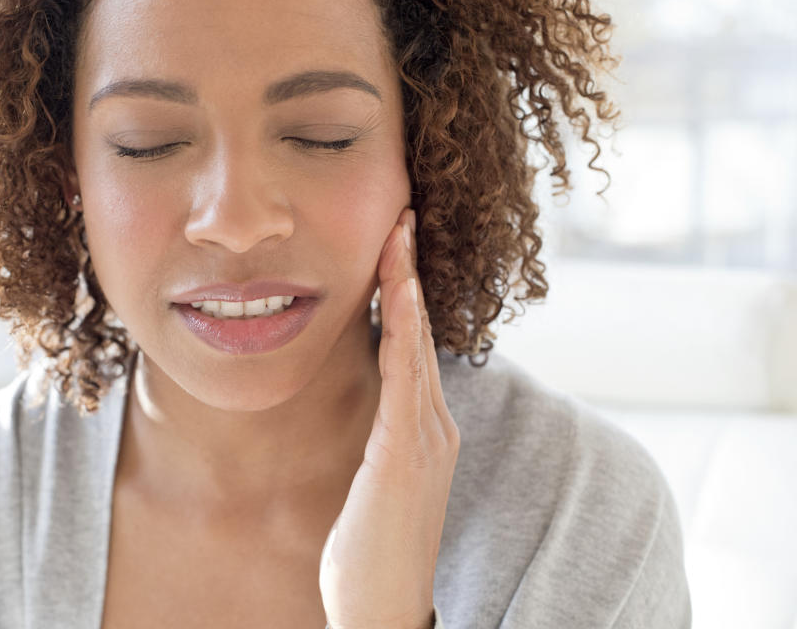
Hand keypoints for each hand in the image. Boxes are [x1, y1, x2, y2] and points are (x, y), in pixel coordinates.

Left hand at [319, 207, 460, 628]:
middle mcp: (435, 426)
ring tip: (399, 234)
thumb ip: (383, 439)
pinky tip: (398, 292)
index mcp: (424, 431)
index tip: (393, 248)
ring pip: (416, 345)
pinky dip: (404, 328)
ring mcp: (427, 438)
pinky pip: (406, 376)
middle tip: (401, 216)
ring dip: (407, 285)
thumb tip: (375, 408)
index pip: (413, 348)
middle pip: (420, 334)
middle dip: (409, 273)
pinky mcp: (407, 453)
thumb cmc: (371, 551)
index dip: (405, 295)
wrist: (382, 606)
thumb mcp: (376, 482)